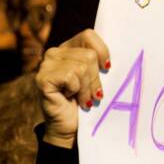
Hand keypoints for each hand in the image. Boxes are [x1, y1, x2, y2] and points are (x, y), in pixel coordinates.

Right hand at [37, 29, 110, 147]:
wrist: (69, 127)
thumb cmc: (86, 100)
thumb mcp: (96, 76)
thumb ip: (100, 60)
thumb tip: (121, 50)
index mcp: (68, 47)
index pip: (89, 35)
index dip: (102, 52)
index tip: (106, 68)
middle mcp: (54, 52)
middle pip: (89, 55)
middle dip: (96, 79)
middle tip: (94, 94)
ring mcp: (46, 65)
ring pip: (81, 67)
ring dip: (87, 88)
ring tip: (84, 99)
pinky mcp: (42, 78)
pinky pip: (71, 77)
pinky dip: (77, 91)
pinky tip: (71, 99)